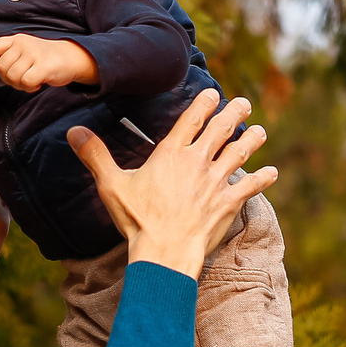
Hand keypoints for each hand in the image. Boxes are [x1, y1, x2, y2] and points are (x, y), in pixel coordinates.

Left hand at [0, 33, 98, 92]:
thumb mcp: (23, 49)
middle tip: (21, 79)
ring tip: (30, 80)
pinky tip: (38, 83)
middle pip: (2, 67)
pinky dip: (30, 87)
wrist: (71, 57)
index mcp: (17, 39)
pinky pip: (26, 82)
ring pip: (13, 76)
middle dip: (8, 79)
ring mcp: (34, 54)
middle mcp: (24, 44)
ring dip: (20, 85)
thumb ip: (5, 50)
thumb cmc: (44, 56)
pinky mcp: (44, 66)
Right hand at [67, 90, 273, 277]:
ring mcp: (216, 182)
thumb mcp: (111, 185)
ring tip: (261, 131)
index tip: (213, 93)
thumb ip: (95, 155)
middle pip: (222, 129)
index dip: (204, 103)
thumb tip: (73, 131)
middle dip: (235, 112)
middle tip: (244, 103)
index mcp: (172, 153)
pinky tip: (272, 172)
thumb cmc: (138, 220)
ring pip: (240, 152)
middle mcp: (198, 161)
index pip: (192, 119)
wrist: (165, 252)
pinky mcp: (229, 203)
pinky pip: (251, 187)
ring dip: (252, 139)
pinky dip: (263, 179)